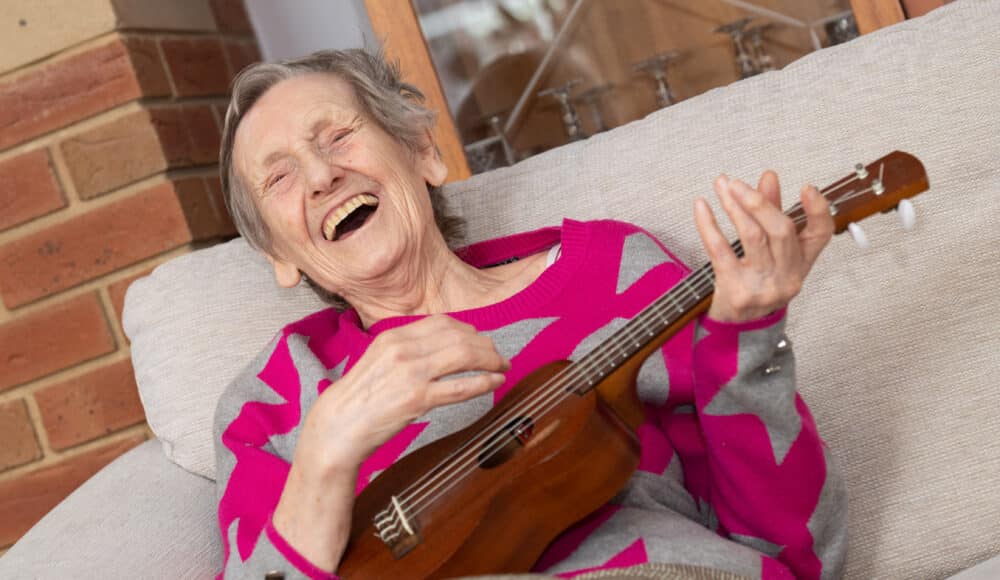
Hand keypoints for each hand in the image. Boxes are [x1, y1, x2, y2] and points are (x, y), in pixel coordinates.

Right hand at [273, 315, 508, 571]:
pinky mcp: (418, 399)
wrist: (338, 427)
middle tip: (497, 355)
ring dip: (490, 360)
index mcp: (393, 337)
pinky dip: (484, 382)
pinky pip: (461, 386)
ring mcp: (412, 374)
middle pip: (459, 336)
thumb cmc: (358, 398)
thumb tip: (440, 346)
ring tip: (502, 367)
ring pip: (464, 356)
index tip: (479, 339)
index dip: (467, 330)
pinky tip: (495, 382)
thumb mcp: (377, 360)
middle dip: (484, 345)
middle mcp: (404, 349)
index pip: (442, 323)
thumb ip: (405, 350)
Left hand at [694, 170, 833, 322]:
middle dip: (759, 202)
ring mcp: (763, 286)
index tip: (807, 188)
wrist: (736, 327)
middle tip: (736, 183)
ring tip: (722, 187)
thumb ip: (771, 212)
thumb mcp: (771, 252)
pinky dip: (709, 225)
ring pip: (752, 237)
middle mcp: (787, 276)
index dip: (818, 210)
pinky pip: (720, 251)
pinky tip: (701, 207)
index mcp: (802, 264)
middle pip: (781, 231)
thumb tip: (768, 177)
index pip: (821, 234)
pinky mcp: (736, 290)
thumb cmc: (755, 282)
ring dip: (734, 207)